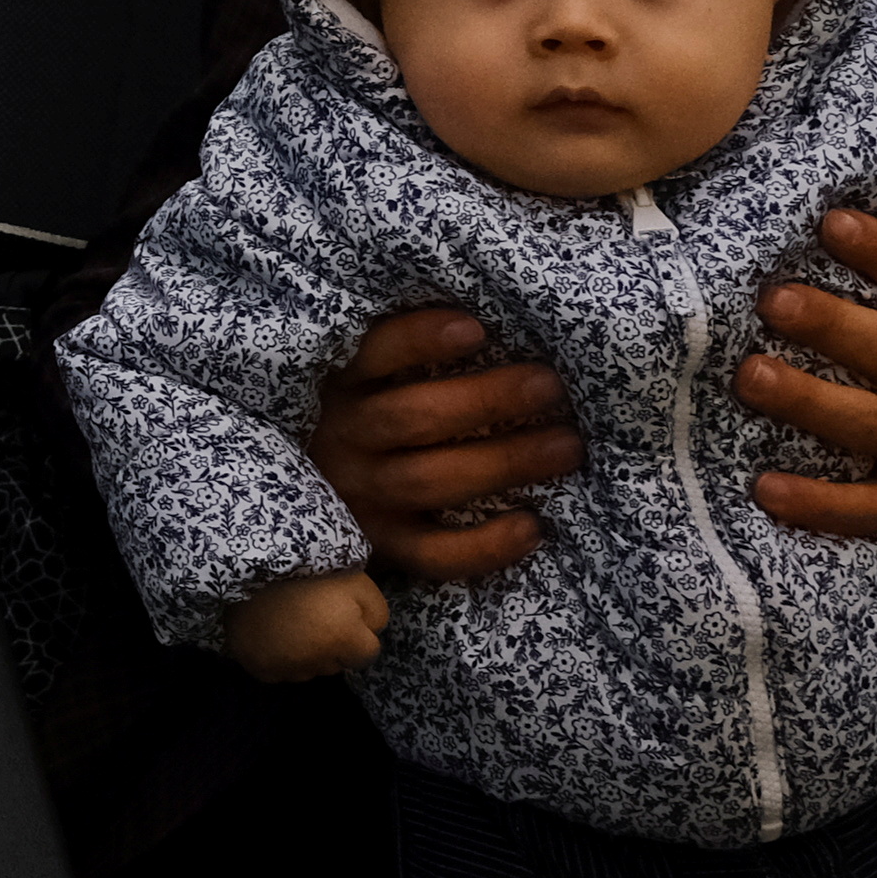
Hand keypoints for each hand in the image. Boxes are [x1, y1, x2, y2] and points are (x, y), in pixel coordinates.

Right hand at [228, 567, 388, 681]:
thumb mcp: (358, 580)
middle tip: (316, 616)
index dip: (359, 635)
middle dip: (333, 646)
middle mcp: (315, 662)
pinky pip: (279, 672)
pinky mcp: (258, 668)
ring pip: (307, 670)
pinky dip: (279, 658)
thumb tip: (372, 634)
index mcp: (342, 639)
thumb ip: (377, 612)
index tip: (344, 617)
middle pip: (336, 665)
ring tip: (292, 623)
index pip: (367, 655)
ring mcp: (284, 668)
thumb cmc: (308, 568)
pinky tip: (273, 633)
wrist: (249, 563)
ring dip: (306, 654)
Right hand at [308, 307, 585, 585]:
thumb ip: (399, 352)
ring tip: (565, 447)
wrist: (311, 497)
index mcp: (337, 386)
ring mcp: (359, 496)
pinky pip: (431, 553)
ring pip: (427, 481)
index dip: (417, 341)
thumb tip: (486, 324)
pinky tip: (531, 527)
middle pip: (410, 419)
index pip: (371, 355)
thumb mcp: (361, 374)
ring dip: (502, 463)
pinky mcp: (381, 544)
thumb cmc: (362, 410)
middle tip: (549, 386)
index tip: (475, 330)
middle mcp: (341, 440)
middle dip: (486, 401)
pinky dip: (483, 546)